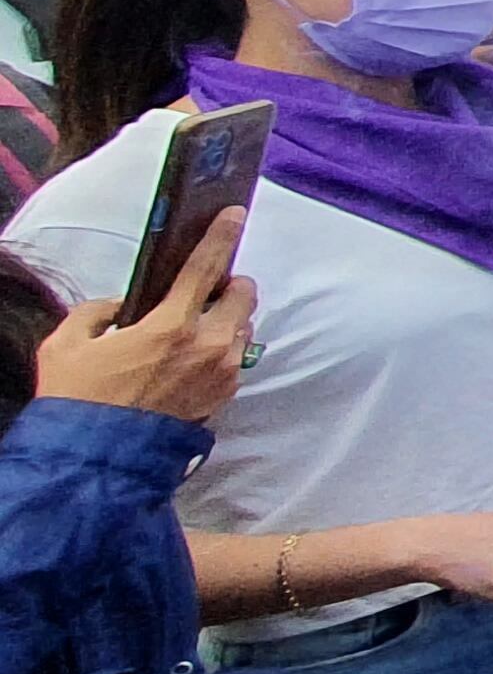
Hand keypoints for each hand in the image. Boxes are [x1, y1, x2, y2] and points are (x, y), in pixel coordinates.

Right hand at [33, 209, 251, 421]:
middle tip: (204, 290)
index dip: (220, 237)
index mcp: (170, 326)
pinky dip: (221, 349)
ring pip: (244, 327)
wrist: (96, 459)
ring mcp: (221, 373)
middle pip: (244, 295)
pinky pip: (236, 358)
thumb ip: (97, 312)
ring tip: (193, 328)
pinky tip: (190, 358)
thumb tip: (123, 306)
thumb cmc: (77, 398)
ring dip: (227, 319)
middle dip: (229, 285)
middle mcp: (207, 346)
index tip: (233, 214)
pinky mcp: (225, 396)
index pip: (206, 268)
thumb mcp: (67, 344)